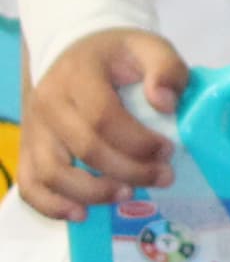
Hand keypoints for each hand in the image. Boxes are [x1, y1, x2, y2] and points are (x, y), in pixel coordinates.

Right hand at [15, 28, 188, 217]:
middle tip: (163, 177)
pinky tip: (81, 214)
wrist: (74, 52)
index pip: (103, 116)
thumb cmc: (118, 56)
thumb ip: (166, 68)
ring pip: (52, 172)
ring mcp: (35, 128)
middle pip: (84, 148)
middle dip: (130, 170)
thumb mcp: (149, 47)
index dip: (138, 141)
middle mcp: (49, 103)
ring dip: (93, 192)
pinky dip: (51, 205)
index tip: (168, 150)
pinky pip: (29, 184)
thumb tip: (165, 103)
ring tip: (128, 194)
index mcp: (78, 76)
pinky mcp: (29, 149)